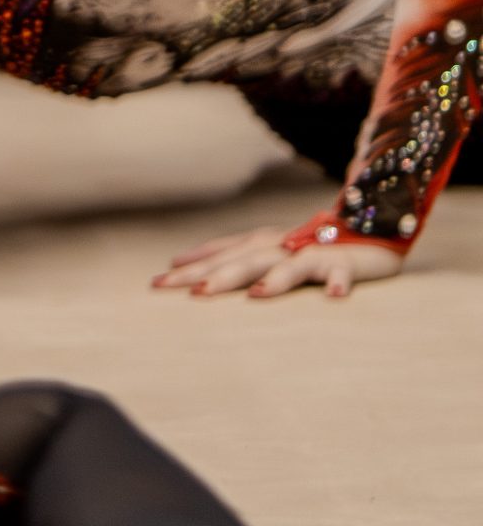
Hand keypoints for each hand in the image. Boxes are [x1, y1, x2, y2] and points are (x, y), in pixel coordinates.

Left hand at [154, 222, 403, 297]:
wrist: (370, 228)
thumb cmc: (307, 246)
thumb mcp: (262, 250)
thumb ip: (226, 256)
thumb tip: (178, 262)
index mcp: (259, 243)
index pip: (219, 255)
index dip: (190, 267)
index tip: (156, 284)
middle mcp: (282, 245)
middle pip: (245, 260)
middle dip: (217, 274)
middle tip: (189, 292)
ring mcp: (314, 253)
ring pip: (291, 265)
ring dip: (274, 278)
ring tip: (254, 295)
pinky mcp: (347, 262)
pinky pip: (344, 273)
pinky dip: (340, 283)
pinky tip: (333, 297)